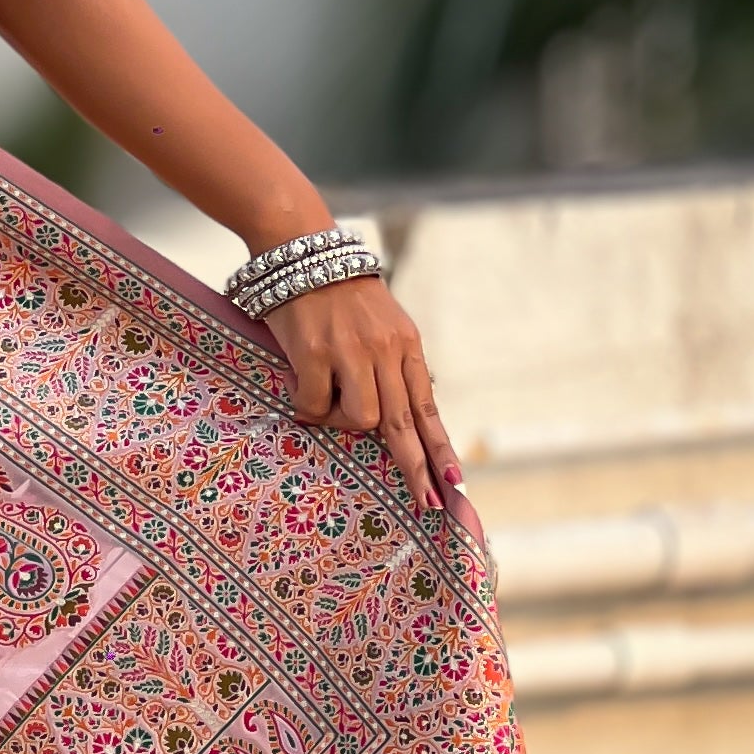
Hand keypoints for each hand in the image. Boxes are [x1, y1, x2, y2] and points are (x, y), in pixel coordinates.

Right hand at [266, 275, 464, 521]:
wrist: (300, 250)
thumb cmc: (336, 293)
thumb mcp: (379, 324)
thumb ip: (390, 363)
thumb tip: (397, 415)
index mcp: (405, 344)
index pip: (427, 406)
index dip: (440, 446)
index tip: (454, 481)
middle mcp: (384, 350)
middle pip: (404, 424)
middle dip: (416, 467)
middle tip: (427, 504)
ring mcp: (350, 352)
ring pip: (361, 418)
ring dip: (341, 422)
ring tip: (322, 402)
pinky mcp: (315, 353)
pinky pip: (317, 404)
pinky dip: (308, 406)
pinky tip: (298, 387)